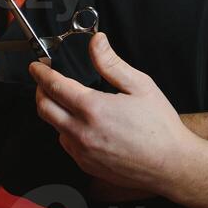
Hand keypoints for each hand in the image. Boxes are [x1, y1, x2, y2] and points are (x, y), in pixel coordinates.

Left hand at [28, 33, 190, 193]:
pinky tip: (82, 124)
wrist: (171, 164)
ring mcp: (82, 152)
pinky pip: (67, 144)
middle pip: (44, 108)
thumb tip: (96, 42)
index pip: (54, 86)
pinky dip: (66, 130)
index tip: (36, 67)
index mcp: (93, 108)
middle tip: (46, 81)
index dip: (41, 73)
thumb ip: (111, 63)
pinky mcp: (86, 165)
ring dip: (54, 112)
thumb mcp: (140, 85)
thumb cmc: (160, 126)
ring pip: (54, 127)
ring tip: (67, 102)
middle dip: (40, 91)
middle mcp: (82, 132)